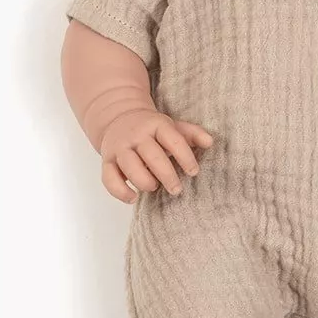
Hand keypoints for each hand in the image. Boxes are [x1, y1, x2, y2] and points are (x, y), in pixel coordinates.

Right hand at [99, 109, 213, 202]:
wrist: (118, 119)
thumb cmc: (152, 129)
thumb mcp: (172, 126)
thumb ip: (192, 134)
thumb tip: (210, 142)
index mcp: (156, 125)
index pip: (173, 140)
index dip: (185, 157)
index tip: (193, 172)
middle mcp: (136, 135)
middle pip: (152, 156)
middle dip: (167, 175)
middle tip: (177, 189)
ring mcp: (119, 148)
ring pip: (130, 167)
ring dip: (145, 182)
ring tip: (154, 187)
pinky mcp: (106, 161)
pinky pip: (109, 178)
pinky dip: (120, 191)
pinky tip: (134, 198)